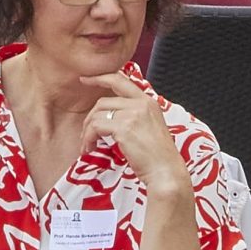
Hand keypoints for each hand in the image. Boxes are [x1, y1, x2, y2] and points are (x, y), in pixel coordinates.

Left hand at [80, 70, 188, 192]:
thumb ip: (135, 115)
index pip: (120, 80)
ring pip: (97, 114)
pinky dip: (88, 138)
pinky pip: (95, 127)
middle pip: (103, 101)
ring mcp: (133, 114)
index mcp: (148, 101)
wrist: (166, 171)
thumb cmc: (158, 156)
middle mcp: (141, 103)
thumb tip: (111, 115)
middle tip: (86, 134)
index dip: (100, 78)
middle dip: (90, 118)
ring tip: (88, 145)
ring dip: (87, 131)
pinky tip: (90, 148)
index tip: (84, 79)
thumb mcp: (150, 127)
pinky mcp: (124, 128)